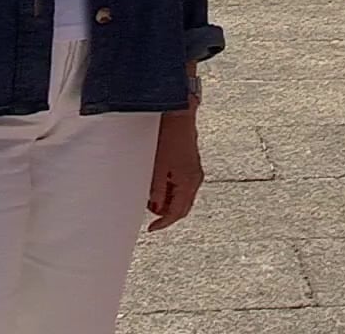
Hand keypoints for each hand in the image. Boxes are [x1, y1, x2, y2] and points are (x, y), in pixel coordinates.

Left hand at [146, 113, 204, 230]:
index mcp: (189, 182)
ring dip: (167, 201)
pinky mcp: (191, 166)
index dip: (164, 223)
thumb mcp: (157, 168)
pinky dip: (171, 190)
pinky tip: (159, 183)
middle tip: (148, 210)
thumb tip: (155, 208)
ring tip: (150, 193)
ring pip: (182, 197)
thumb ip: (156, 191)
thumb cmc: (168, 139)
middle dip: (166, 213)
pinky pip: (182, 186)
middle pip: (182, 207)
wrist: (178, 116)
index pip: (177, 212)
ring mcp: (195, 172)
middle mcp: (195, 179)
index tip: (151, 228)